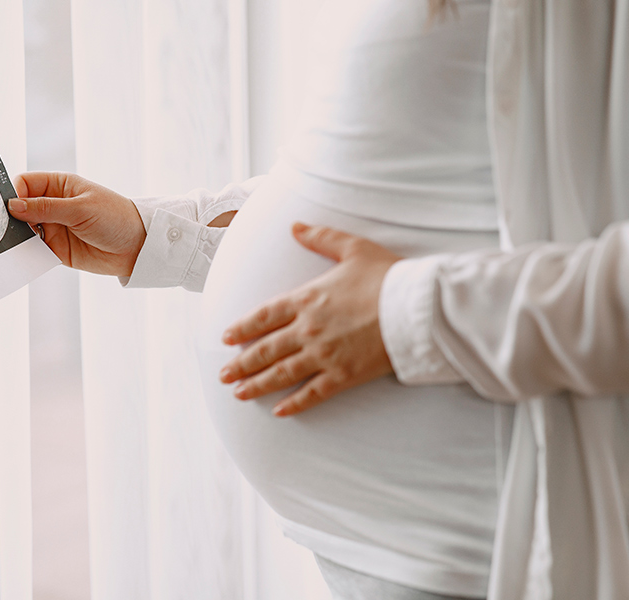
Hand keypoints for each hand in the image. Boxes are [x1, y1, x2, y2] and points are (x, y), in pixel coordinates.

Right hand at [8, 172, 145, 276]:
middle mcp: (53, 205)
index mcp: (59, 185)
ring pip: (23, 230)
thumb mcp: (81, 209)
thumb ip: (46, 208)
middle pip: (19, 208)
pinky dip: (25, 254)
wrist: (137, 247)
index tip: (5, 206)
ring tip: (6, 245)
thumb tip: (13, 206)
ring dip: (15, 237)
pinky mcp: (56, 249)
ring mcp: (53, 228)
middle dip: (9, 217)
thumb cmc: (116, 218)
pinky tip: (19, 257)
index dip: (12, 193)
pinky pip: (34, 251)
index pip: (25, 183)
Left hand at [219, 223, 400, 416]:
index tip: (226, 338)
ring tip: (238, 393)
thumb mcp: (352, 248)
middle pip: (266, 349)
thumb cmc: (387, 276)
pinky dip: (294, 404)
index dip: (242, 328)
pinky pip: (312, 393)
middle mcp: (308, 329)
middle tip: (224, 374)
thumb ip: (320, 237)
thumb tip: (295, 226)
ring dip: (257, 384)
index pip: (264, 316)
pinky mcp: (343, 375)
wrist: (417, 307)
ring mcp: (324, 354)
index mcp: (307, 299)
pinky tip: (278, 411)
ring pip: (282, 373)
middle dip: (241, 363)